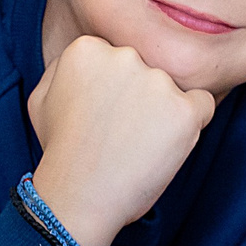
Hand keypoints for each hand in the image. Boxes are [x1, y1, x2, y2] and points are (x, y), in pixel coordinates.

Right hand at [27, 35, 215, 245]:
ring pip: (174, 88)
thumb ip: (63, 69)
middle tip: (124, 133)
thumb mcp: (41, 100)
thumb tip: (86, 60)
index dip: (116, 90)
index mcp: (88, 48)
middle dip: (141, 98)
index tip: (107, 116)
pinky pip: (203, 104)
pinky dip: (193, 122)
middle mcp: (124, 56)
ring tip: (140, 145)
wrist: (78, 197)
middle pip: (147, 69)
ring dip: (164, 113)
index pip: (119, 59)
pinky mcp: (184, 109)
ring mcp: (157, 82)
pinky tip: (169, 142)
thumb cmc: (60, 153)